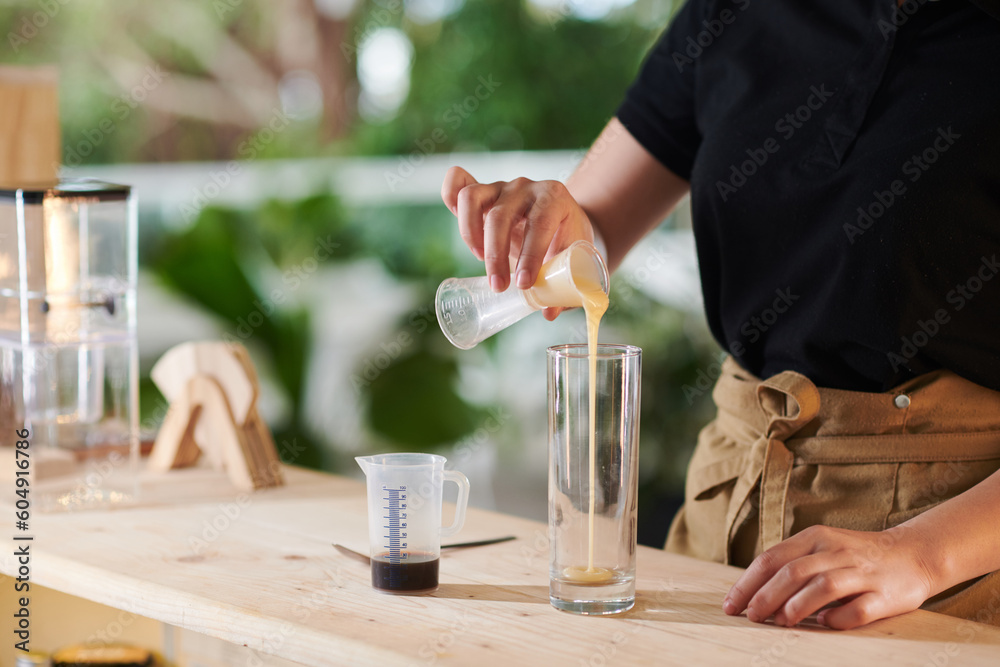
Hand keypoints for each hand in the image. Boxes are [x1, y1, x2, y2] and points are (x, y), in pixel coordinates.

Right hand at [440, 166, 595, 319]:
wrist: (561, 217)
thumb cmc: (565, 238)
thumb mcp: (573, 255)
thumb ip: (563, 283)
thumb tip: (548, 312)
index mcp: (554, 197)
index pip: (539, 223)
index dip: (530, 255)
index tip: (524, 285)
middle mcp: (525, 187)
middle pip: (500, 215)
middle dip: (496, 255)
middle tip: (499, 286)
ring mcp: (501, 187)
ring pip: (473, 198)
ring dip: (470, 234)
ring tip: (480, 260)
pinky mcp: (483, 192)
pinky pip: (459, 184)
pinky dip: (449, 196)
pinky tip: (457, 222)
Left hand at [723, 524, 937, 629]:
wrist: (914, 553)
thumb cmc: (856, 556)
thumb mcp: (821, 547)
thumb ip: (792, 564)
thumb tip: (754, 594)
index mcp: (815, 538)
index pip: (772, 559)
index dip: (747, 583)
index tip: (731, 605)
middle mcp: (836, 552)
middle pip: (792, 572)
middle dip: (765, 597)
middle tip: (750, 617)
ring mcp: (861, 572)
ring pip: (822, 587)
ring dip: (796, 607)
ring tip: (780, 622)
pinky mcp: (884, 595)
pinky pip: (857, 610)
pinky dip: (838, 619)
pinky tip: (824, 625)